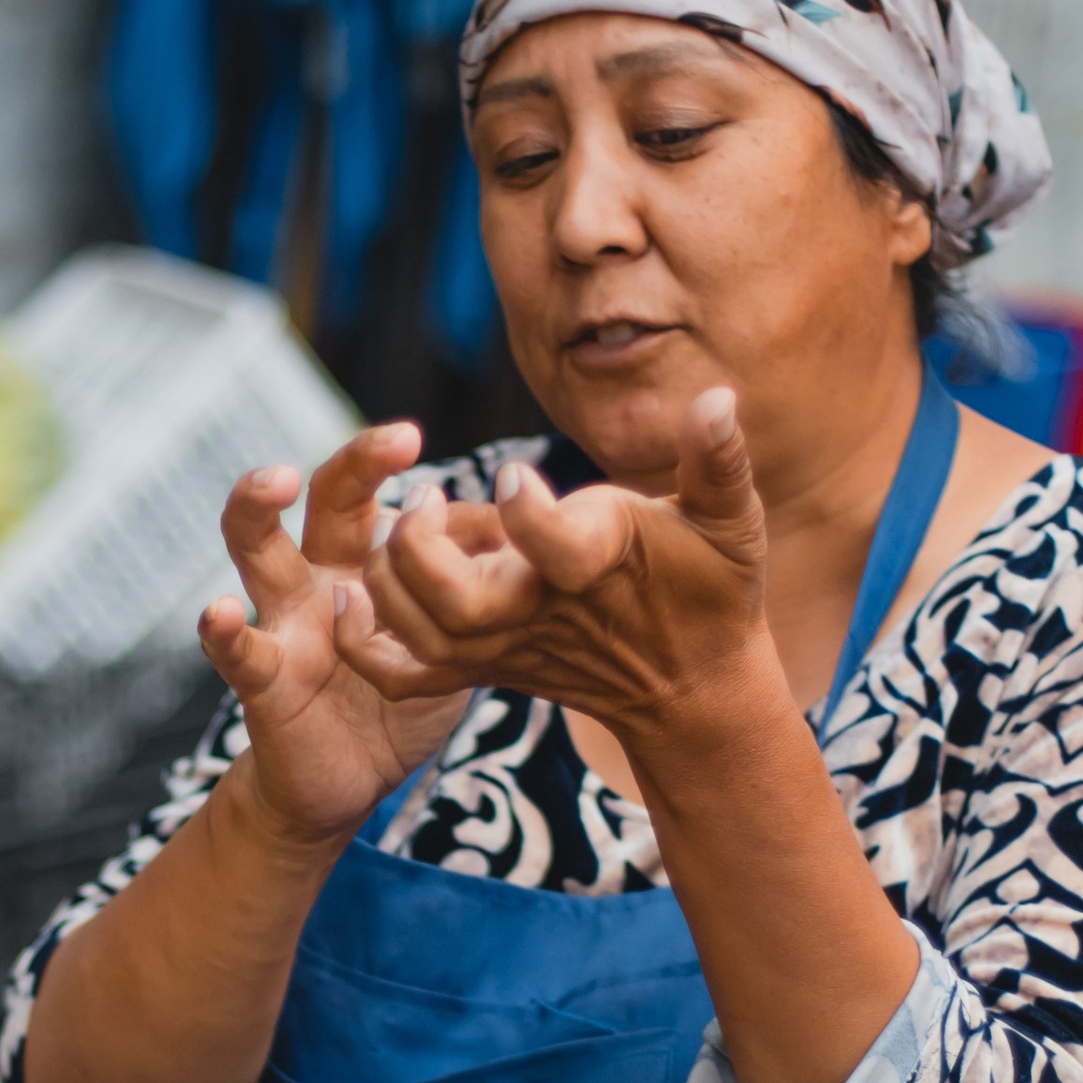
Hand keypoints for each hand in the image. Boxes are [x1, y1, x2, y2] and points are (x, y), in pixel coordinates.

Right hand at [200, 424, 470, 847]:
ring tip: (269, 482)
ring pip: (255, 552)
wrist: (347, 784)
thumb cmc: (398, 708)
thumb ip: (478, 594)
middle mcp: (318, 578)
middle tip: (399, 440)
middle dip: (355, 463)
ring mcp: (285, 623)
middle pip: (322, 500)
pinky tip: (219, 613)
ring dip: (254, 511)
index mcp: (362, 562)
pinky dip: (223, 632)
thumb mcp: (453, 646)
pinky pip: (238, 652)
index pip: (377, 494)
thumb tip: (530, 534)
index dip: (398, 466)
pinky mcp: (265, 679)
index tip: (432, 445)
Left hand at [335, 390, 771, 749]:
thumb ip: (718, 461)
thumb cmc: (713, 590)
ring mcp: (508, 647)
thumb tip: (718, 398)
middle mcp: (545, 613)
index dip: (527, 511)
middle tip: (427, 497)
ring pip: (425, 632)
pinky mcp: (484, 666)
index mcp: (601, 567)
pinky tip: (351, 597)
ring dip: (390, 580)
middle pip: (461, 602)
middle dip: (423, 547)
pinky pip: (408, 675)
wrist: (689, 685)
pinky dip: (368, 648)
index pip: (554, 547)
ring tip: (394, 525)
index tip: (512, 474)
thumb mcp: (731, 520)